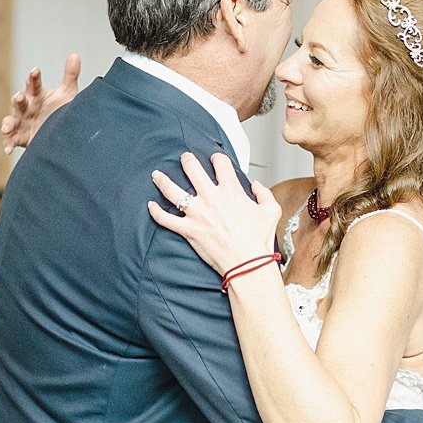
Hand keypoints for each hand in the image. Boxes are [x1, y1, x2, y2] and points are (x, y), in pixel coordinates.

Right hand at [1, 53, 81, 153]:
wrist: (62, 134)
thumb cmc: (60, 110)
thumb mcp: (67, 94)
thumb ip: (70, 75)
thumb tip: (74, 54)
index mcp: (37, 95)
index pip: (33, 84)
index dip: (33, 77)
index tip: (36, 71)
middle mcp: (27, 107)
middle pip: (19, 101)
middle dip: (18, 99)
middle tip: (19, 97)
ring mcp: (22, 122)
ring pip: (10, 120)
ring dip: (7, 123)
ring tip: (7, 127)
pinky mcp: (21, 138)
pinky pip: (11, 141)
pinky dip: (7, 144)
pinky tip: (8, 149)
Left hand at [147, 153, 282, 275]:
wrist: (248, 264)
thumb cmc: (258, 241)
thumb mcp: (271, 212)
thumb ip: (264, 194)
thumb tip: (256, 185)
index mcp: (231, 191)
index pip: (220, 164)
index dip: (217, 158)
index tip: (214, 159)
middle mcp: (212, 199)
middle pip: (192, 170)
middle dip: (186, 160)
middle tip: (184, 158)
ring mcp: (198, 214)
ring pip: (173, 191)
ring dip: (162, 180)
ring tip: (157, 175)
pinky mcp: (188, 230)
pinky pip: (166, 219)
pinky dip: (156, 212)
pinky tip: (151, 205)